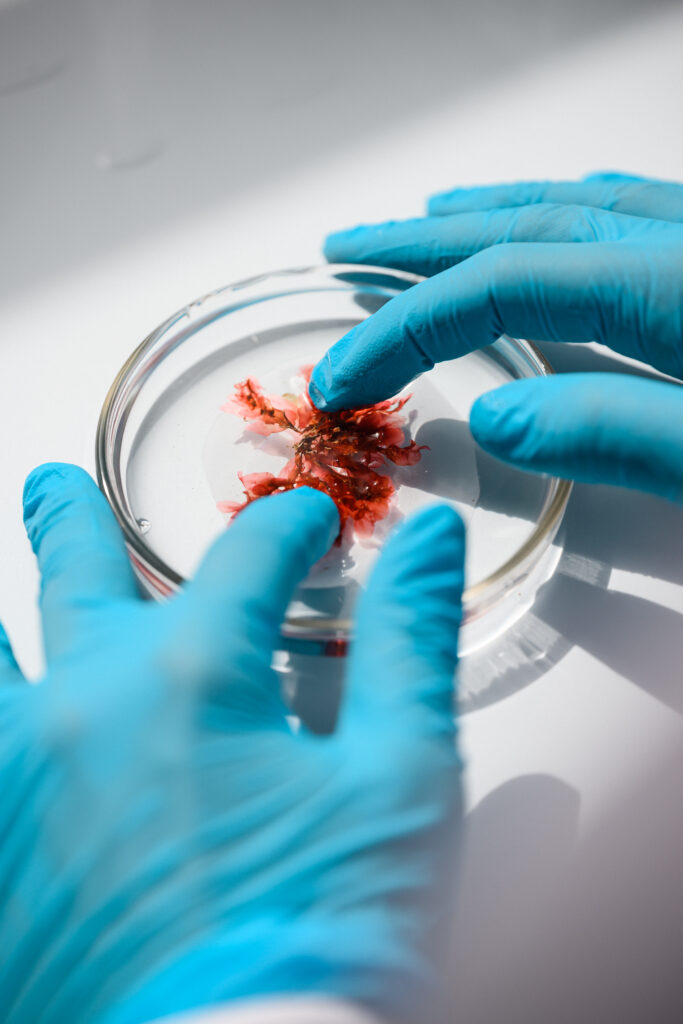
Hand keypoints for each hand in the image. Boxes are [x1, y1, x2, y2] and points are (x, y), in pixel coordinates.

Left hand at [0, 464, 463, 1023]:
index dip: (288, 529)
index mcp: (192, 679)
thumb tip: (427, 540)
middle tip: (57, 489)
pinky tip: (7, 711)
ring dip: (3, 607)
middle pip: (77, 575)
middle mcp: (84, 710)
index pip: (247, 559)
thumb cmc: (322, 941)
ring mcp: (16, 780)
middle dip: (75, 522)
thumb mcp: (398, 782)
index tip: (305, 527)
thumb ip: (409, 643)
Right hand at [309, 172, 682, 503]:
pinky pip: (633, 211)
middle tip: (346, 253)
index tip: (344, 377)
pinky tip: (561, 213)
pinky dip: (572, 212)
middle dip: (419, 246)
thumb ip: (618, 435)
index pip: (501, 287)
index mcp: (672, 286)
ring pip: (575, 210)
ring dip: (487, 216)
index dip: (407, 327)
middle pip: (522, 231)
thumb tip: (497, 423)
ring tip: (427, 222)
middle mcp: (682, 245)